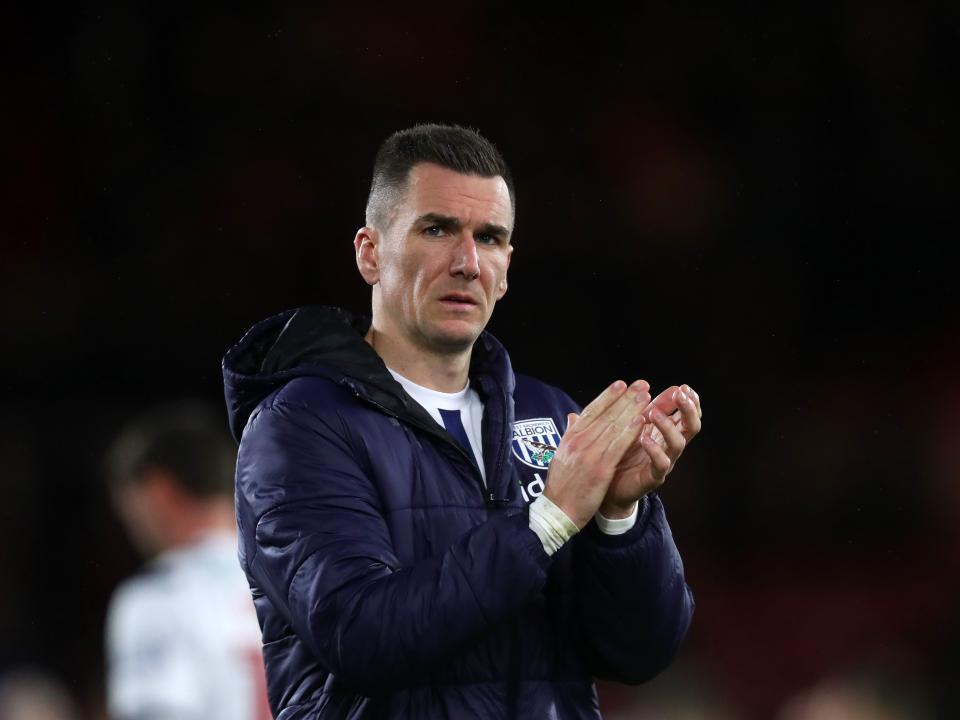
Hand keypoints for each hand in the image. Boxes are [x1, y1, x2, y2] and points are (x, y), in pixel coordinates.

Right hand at [543, 379, 650, 528]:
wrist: (556, 510)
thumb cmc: (560, 485)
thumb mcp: (561, 455)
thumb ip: (570, 434)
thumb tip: (573, 417)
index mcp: (570, 437)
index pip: (591, 411)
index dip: (608, 396)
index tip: (621, 384)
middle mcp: (579, 441)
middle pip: (606, 414)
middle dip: (625, 398)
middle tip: (641, 385)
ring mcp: (589, 454)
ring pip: (614, 426)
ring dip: (631, 409)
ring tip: (646, 397)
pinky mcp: (599, 468)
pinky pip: (618, 446)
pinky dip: (630, 431)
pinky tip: (641, 421)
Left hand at [596, 384, 702, 518]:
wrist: (607, 487)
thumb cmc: (621, 452)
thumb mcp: (633, 425)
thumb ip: (646, 409)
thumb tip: (657, 386)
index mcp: (667, 432)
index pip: (687, 414)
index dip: (690, 401)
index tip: (683, 387)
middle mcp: (670, 446)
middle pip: (691, 427)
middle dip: (689, 410)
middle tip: (680, 395)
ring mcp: (664, 462)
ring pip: (678, 444)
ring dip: (667, 426)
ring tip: (652, 413)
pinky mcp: (653, 478)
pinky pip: (661, 464)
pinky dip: (655, 450)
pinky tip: (644, 438)